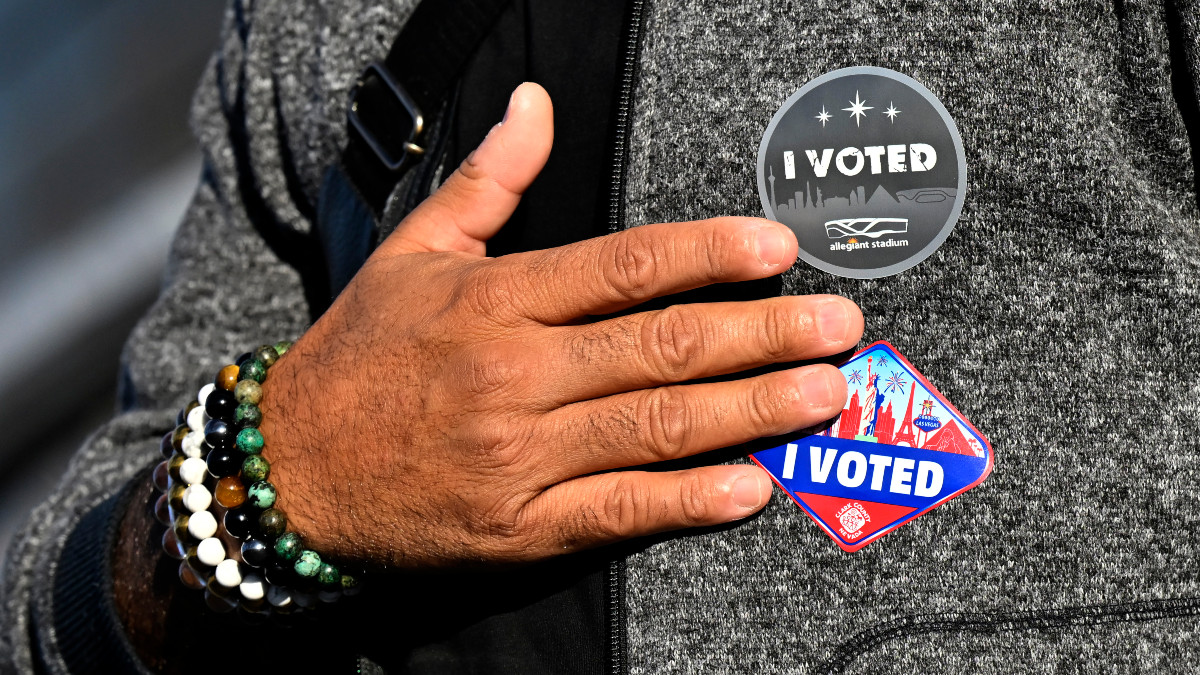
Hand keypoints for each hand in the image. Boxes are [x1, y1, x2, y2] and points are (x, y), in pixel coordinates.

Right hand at [260, 83, 863, 567]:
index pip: (624, 265)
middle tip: (838, 326)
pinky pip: (617, 512)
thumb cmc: (361, 356)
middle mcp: (513, 373)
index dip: (710, 253)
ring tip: (822, 394)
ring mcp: (519, 455)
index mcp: (495, 299)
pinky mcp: (519, 527)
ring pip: (655, 426)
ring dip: (752, 410)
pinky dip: (687, 501)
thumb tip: (533, 101)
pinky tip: (751, 488)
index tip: (777, 249)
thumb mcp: (413, 252)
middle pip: (661, 346)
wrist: (286, 472)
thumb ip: (489, 178)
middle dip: (763, 334)